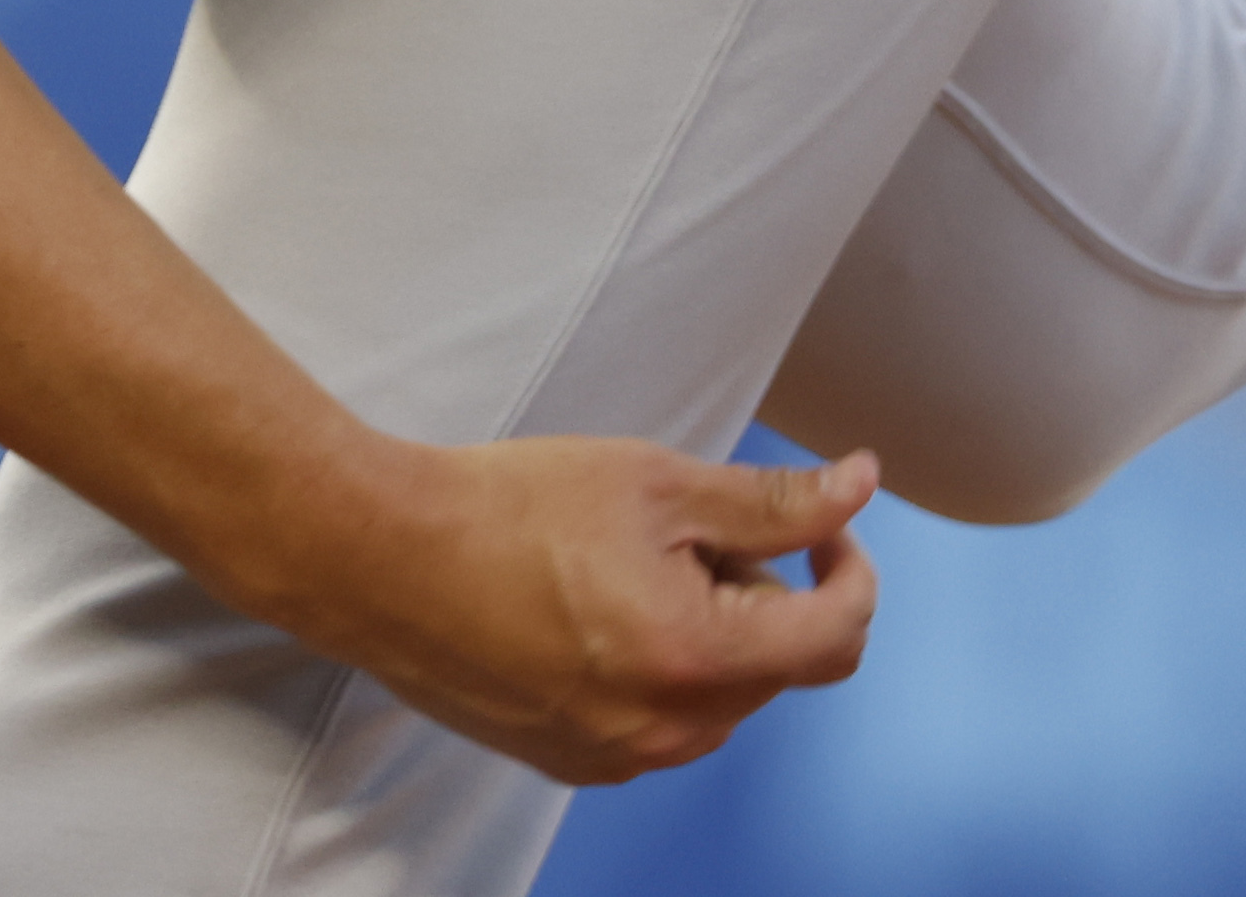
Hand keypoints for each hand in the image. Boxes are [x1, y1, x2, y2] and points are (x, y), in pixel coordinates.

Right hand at [259, 436, 880, 784]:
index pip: (836, 636)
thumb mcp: (657, 482)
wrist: (385, 561)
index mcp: (696, 657)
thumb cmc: (511, 508)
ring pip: (722, 697)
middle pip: (779, 666)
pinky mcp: (575, 762)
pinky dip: (663, 667)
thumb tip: (860, 485)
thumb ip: (770, 501)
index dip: (850, 567)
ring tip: (636, 564)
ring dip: (714, 632)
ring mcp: (618, 757)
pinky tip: (599, 609)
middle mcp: (666, 729)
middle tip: (694, 525)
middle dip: (766, 591)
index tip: (822, 525)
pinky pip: (662, 721)